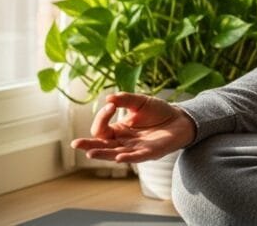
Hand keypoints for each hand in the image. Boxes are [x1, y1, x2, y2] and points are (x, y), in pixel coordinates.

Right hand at [70, 92, 195, 163]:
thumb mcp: (140, 102)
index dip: (102, 117)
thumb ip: (125, 100)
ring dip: (103, 154)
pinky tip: (118, 157)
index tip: (111, 105)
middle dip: (89, 145)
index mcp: (118, 130)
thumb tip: (108, 98)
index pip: (102, 128)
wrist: (181, 118)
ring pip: (115, 154)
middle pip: (102, 146)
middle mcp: (124, 142)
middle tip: (75, 144)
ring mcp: (136, 149)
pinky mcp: (150, 152)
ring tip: (90, 153)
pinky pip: (137, 157)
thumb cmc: (159, 111)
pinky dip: (127, 157)